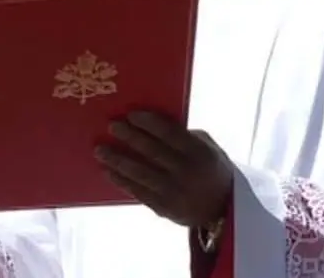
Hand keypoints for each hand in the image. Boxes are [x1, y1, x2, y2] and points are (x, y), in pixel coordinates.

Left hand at [96, 112, 232, 227]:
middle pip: (152, 151)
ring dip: (117, 160)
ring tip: (100, 150)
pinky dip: (121, 180)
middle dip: (129, 137)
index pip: (170, 133)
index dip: (149, 123)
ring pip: (140, 173)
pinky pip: (138, 192)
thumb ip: (184, 134)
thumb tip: (149, 121)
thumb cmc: (209, 168)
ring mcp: (174, 192)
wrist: (223, 209)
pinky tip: (108, 170)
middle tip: (112, 125)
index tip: (130, 114)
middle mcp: (187, 172)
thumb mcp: (206, 147)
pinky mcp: (164, 208)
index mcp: (199, 153)